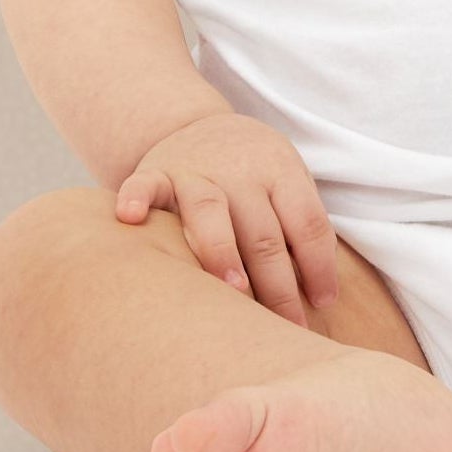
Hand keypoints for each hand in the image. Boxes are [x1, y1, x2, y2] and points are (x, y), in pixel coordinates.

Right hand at [113, 113, 339, 328]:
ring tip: (233, 290)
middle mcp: (240, 172)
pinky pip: (143, 184)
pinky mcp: (157, 172)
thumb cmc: (254, 172)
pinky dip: (135, 197)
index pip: (307, 223)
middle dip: (277, 285)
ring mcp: (196, 172)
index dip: (318, 265)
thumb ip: (302, 226)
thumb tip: (323, 295)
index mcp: (280, 172)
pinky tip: (128, 218)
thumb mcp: (288, 182)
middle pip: (263, 233)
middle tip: (286, 325)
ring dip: (222, 253)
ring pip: (210, 213)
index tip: (323, 303)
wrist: (201, 127)